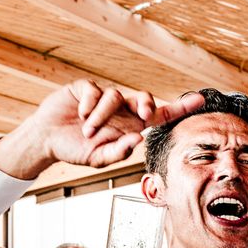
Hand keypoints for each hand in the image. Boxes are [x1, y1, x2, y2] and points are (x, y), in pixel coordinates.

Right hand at [29, 81, 204, 166]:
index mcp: (130, 126)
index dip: (180, 108)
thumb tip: (136, 140)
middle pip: (145, 99)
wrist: (46, 141)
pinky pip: (94, 90)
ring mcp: (103, 98)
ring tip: (88, 131)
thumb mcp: (97, 158)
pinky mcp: (85, 89)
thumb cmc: (76, 149)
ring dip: (102, 116)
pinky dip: (88, 105)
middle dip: (148, 105)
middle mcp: (121, 110)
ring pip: (115, 97)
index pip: (160, 115)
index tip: (201, 100)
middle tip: (144, 115)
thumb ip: (117, 152)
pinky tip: (80, 116)